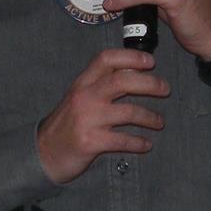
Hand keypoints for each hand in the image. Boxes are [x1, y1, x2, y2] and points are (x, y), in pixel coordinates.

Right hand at [36, 48, 169, 183]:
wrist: (44, 153)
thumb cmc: (67, 124)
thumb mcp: (78, 98)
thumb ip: (99, 86)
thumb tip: (134, 74)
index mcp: (82, 83)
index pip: (106, 59)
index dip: (131, 57)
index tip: (150, 61)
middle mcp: (85, 97)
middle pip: (123, 81)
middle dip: (150, 83)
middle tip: (165, 89)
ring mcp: (88, 119)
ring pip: (129, 111)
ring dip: (150, 117)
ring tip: (159, 122)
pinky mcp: (91, 142)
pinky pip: (123, 140)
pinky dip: (139, 142)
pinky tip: (146, 144)